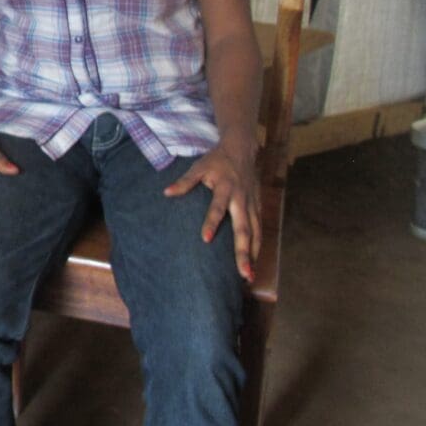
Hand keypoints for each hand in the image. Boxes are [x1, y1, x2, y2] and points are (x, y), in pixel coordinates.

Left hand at [163, 142, 260, 280]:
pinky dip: (258, 245)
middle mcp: (241, 198)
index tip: (205, 239)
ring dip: (253, 254)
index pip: (217, 208)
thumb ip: (184, 181)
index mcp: (225, 188)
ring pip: (255, 232)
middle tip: (242, 272)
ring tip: (249, 276)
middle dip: (243, 251)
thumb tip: (166, 192)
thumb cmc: (216, 160)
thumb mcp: (198, 166)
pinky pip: (259, 229)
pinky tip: (254, 261)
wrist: (241, 149)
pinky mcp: (258, 206)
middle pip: (243, 228)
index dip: (211, 222)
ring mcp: (252, 204)